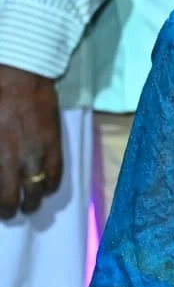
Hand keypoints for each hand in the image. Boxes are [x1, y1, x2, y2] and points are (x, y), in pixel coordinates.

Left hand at [0, 65, 61, 217]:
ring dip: (32, 202)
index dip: (0, 204)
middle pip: (16, 198)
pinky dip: (49, 187)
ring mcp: (38, 154)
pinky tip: (45, 189)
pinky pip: (55, 176)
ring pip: (37, 191)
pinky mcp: (54, 146)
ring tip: (29, 203)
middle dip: (12, 209)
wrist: (21, 76)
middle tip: (10, 211)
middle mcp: (17, 160)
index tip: (0, 209)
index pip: (0, 192)